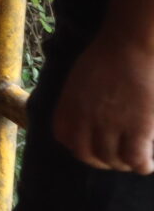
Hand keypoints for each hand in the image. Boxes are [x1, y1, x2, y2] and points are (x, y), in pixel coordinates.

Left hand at [55, 29, 153, 172]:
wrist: (131, 45)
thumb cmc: (107, 57)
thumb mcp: (79, 79)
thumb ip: (77, 101)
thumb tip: (84, 119)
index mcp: (69, 104)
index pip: (64, 137)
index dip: (78, 146)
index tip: (91, 147)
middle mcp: (86, 117)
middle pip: (87, 155)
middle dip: (100, 161)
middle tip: (115, 159)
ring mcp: (111, 123)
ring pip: (112, 160)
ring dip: (122, 164)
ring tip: (133, 160)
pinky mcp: (138, 127)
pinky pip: (136, 158)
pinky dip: (141, 165)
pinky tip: (147, 163)